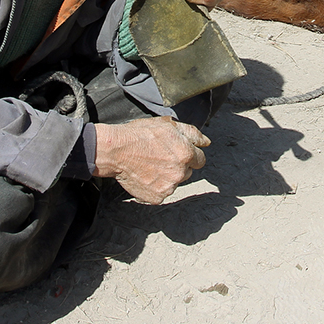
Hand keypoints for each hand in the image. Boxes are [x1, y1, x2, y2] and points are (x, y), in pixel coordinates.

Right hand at [93, 117, 209, 203]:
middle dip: (179, 165)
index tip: (176, 152)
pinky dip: (155, 186)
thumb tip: (207, 142)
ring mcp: (169, 187)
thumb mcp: (168, 125)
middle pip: (188, 172)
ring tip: (150, 165)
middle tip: (160, 156)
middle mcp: (180, 172)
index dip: (189, 154)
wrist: (116, 151)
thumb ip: (192, 134)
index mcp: (186, 154)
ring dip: (167, 176)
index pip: (200, 159)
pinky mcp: (157, 197)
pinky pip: (162, 192)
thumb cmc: (140, 135)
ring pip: (175, 182)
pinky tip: (145, 175)